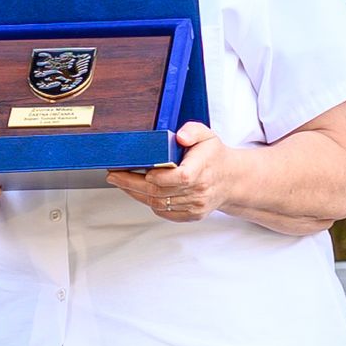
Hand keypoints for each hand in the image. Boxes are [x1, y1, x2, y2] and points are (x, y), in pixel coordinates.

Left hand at [107, 123, 233, 222]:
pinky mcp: (191, 215)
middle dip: (132, 184)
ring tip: (121, 182)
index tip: (142, 170)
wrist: (231, 180)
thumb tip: (179, 136)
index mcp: (202, 171)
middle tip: (114, 175)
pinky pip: (164, 212)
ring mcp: (195, 206)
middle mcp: (200, 192)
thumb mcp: (207, 135)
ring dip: (136, 194)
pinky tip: (138, 192)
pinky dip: (149, 202)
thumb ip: (193, 131)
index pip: (178, 177)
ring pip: (158, 203)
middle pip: (160, 192)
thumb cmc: (214, 156)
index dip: (158, 176)